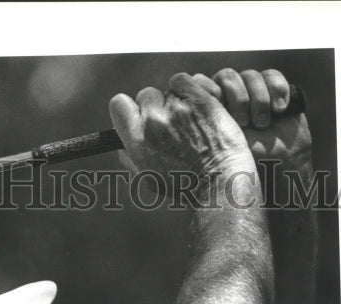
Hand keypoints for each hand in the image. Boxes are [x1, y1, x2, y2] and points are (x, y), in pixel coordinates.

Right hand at [109, 72, 257, 182]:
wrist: (221, 184)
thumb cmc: (187, 187)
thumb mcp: (151, 180)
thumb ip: (132, 160)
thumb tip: (119, 146)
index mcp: (137, 142)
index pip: (119, 104)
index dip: (131, 108)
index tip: (141, 115)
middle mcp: (154, 123)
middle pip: (146, 94)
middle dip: (158, 105)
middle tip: (175, 124)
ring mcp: (177, 110)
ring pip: (170, 89)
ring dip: (179, 100)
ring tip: (193, 121)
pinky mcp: (199, 100)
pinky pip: (187, 80)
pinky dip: (193, 89)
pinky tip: (201, 107)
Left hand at [201, 68, 311, 171]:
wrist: (281, 168)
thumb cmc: (245, 165)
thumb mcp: (218, 146)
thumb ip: (203, 123)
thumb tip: (188, 98)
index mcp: (210, 112)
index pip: (202, 82)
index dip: (210, 89)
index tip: (218, 107)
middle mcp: (229, 100)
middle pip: (227, 76)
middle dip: (237, 98)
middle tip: (243, 123)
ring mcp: (251, 94)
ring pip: (249, 75)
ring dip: (258, 99)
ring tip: (262, 124)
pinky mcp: (273, 91)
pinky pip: (271, 75)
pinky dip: (277, 90)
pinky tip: (279, 109)